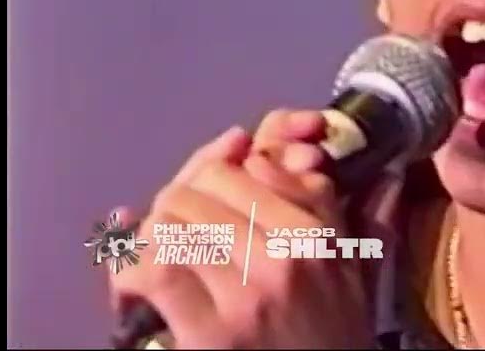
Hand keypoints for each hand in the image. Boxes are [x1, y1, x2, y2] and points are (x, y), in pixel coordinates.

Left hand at [108, 111, 402, 348]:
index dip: (217, 171)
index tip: (207, 195)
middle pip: (203, 187)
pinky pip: (156, 272)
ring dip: (150, 238)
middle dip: (177, 203)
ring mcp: (249, 292)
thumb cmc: (334, 339)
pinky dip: (131, 275)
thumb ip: (335, 210)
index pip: (250, 166)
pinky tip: (134, 290)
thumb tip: (322, 152)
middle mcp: (287, 253)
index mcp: (318, 234)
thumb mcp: (353, 273)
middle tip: (170, 232)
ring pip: (172, 222)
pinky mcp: (213, 332)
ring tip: (152, 260)